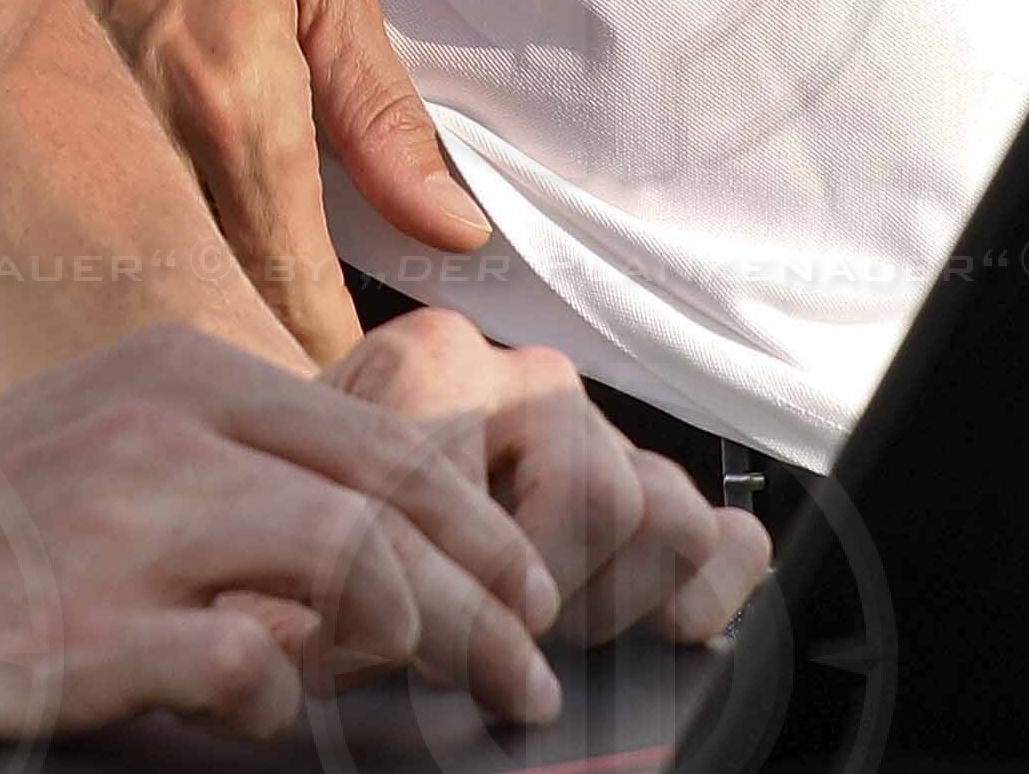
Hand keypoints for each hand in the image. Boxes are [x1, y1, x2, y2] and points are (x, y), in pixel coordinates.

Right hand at [0, 324, 577, 747]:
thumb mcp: (99, 444)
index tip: (522, 587)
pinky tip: (268, 717)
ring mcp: (125, 522)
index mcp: (171, 371)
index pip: (379, 430)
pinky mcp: (88, 629)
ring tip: (469, 696)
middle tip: (533, 664)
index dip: (476, 517)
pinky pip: (250, 663)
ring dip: (434, 638)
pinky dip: (284, 701)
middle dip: (494, 587)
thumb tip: (367, 535)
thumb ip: (220, 466)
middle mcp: (160, 426)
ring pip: (355, 560)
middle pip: (393, 491)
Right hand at [57, 0, 500, 360]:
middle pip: (214, 304)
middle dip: (267, 356)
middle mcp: (152, 137)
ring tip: (249, 344)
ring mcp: (84, 132)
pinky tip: (162, 256)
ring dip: (201, 310)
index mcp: (236, 106)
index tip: (370, 398)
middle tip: (320, 396)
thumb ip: (382, 114)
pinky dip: (139, 251)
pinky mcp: (39, 117)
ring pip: (148, 270)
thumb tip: (450, 224)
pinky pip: (98, 217)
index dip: (333, 358)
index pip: (289, 288)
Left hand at [330, 307, 768, 650]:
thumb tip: (357, 665)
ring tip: (535, 631)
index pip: (483, 496)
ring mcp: (600, 430)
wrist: (314, 485)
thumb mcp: (301, 534)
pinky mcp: (652, 486)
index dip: (435, 611)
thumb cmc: (310, 514)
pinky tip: (633, 633)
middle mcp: (529, 376)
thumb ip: (331, 577)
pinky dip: (698, 599)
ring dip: (609, 601)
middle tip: (476, 640)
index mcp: (434, 362)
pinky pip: (727, 541)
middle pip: (605, 497)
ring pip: (669, 513)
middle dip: (544, 597)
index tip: (378, 662)